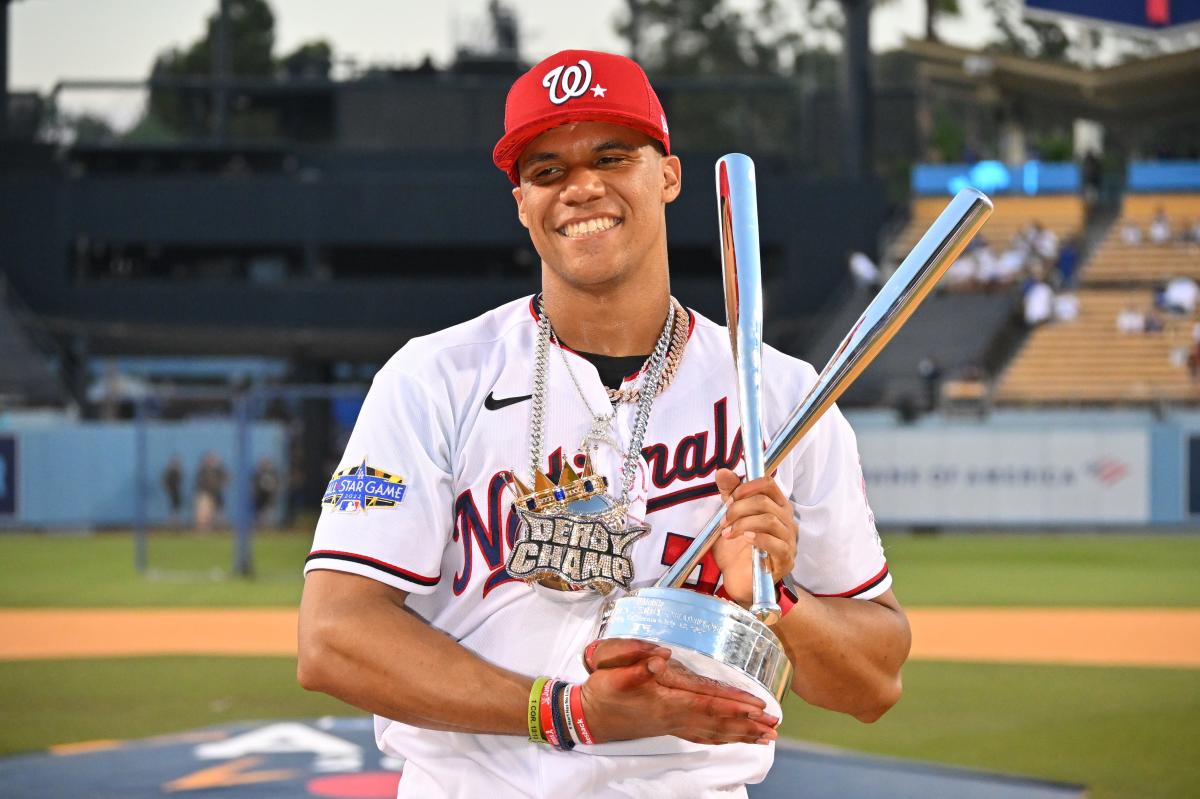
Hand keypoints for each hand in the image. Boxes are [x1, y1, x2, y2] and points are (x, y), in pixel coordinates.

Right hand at [580, 638, 777, 744]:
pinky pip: (704, 736)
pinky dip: (724, 738)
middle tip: (774, 726)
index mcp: (666, 700)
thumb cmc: (603, 693)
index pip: (707, 703)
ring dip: (742, 734)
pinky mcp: (671, 727)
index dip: (734, 705)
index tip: (757, 706)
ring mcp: (674, 725)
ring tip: (766, 737)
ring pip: (715, 732)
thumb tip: (661, 655)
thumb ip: (637, 663)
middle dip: (748, 724)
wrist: (590, 717)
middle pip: (718, 722)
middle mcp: (675, 717)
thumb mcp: (613, 673)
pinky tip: (735, 739)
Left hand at [710, 468, 797, 606]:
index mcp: (776, 506)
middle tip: (723, 520)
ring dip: (743, 523)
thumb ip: (729, 494)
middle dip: (739, 508)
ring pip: (770, 520)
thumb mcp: (729, 518)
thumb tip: (722, 472)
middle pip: (765, 502)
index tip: (729, 498)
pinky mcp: (785, 560)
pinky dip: (758, 538)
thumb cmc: (737, 549)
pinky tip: (744, 540)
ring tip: (728, 533)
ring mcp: (788, 540)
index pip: (769, 484)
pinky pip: (776, 544)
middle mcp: (786, 521)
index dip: (747, 486)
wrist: (738, 580)